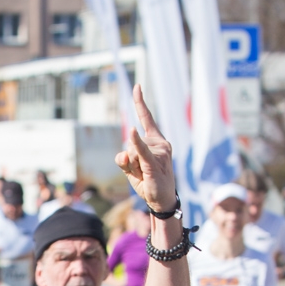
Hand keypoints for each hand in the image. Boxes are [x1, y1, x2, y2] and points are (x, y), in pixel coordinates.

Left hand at [114, 85, 176, 214]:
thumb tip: (123, 154)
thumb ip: (124, 159)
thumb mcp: (131, 169)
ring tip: (144, 175)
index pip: (146, 118)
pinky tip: (132, 132)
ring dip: (132, 168)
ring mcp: (159, 152)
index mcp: (155, 140)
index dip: (140, 102)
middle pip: (130, 144)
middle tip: (141, 172)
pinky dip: (136, 143)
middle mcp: (159, 143)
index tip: (137, 86)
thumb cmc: (147, 181)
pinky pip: (141, 151)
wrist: (160, 199)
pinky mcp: (154, 163)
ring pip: (131, 153)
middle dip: (129, 161)